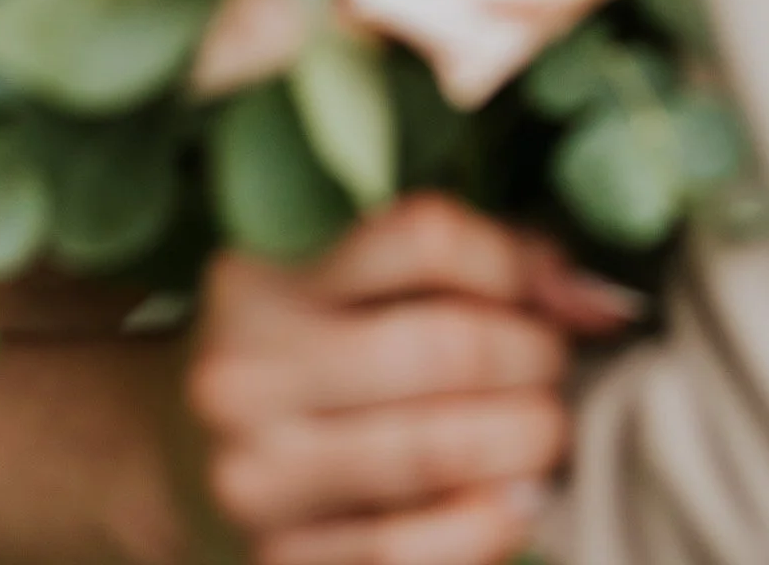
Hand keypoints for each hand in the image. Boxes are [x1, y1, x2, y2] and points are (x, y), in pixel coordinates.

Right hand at [189, 193, 637, 564]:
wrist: (173, 461)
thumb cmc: (296, 350)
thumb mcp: (342, 280)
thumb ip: (460, 265)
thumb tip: (595, 296)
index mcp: (264, 274)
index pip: (423, 237)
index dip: (515, 260)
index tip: (554, 287)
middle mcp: (248, 370)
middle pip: (444, 346)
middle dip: (534, 356)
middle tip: (556, 363)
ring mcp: (259, 476)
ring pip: (438, 450)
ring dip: (527, 438)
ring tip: (545, 426)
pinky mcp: (279, 561)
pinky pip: (412, 551)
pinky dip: (490, 524)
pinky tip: (514, 499)